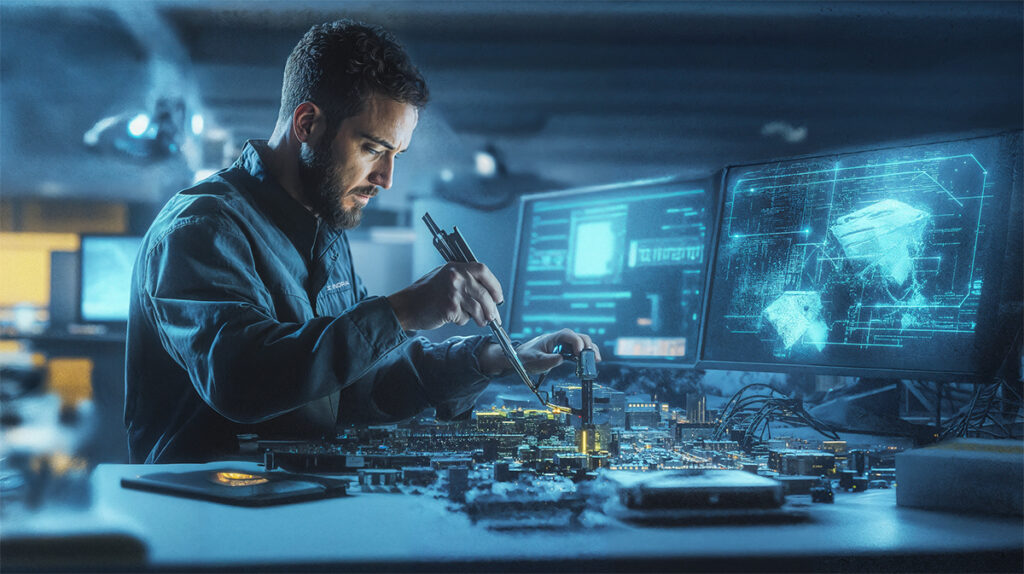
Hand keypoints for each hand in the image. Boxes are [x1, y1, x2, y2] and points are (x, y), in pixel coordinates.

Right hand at [386, 262, 503, 330]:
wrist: (407, 305)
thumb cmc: (426, 292)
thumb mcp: (445, 276)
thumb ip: (464, 279)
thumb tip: (488, 292)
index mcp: (457, 267)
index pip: (484, 271)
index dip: (494, 286)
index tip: (498, 298)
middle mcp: (456, 277)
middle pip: (484, 294)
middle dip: (492, 309)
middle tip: (494, 318)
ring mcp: (453, 293)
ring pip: (478, 309)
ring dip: (481, 318)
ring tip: (479, 321)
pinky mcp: (450, 308)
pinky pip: (465, 318)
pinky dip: (462, 321)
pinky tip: (453, 318)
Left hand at [477, 328, 601, 376]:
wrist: (521, 358)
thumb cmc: (526, 357)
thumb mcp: (535, 360)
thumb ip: (547, 360)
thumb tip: (560, 359)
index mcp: (553, 338)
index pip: (568, 335)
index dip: (576, 341)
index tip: (580, 352)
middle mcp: (561, 340)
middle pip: (579, 337)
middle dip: (588, 346)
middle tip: (593, 358)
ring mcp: (564, 345)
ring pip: (582, 344)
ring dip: (590, 350)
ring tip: (596, 360)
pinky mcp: (566, 352)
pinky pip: (579, 352)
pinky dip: (586, 356)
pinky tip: (591, 362)